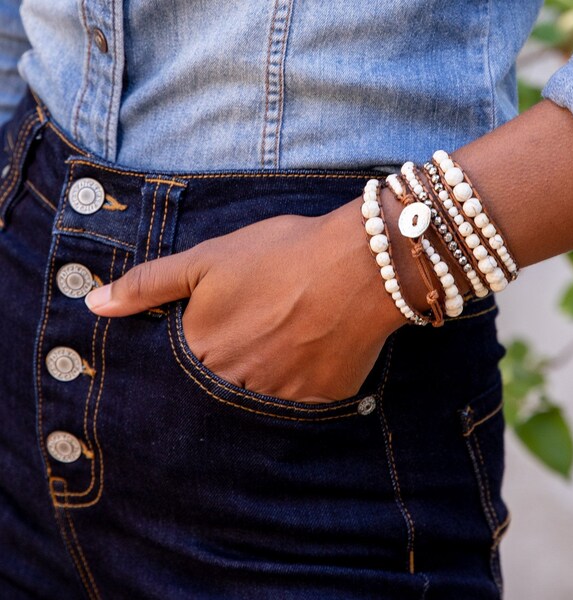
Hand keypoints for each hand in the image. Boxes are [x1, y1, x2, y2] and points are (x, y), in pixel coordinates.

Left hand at [84, 196, 408, 402]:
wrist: (359, 264)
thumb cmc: (281, 255)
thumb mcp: (207, 259)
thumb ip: (149, 284)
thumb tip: (94, 304)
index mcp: (202, 349)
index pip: (176, 372)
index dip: (193, 351)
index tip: (216, 334)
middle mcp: (235, 383)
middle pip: (216, 390)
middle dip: (228, 367)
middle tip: (254, 337)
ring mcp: (278, 398)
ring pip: (255, 402)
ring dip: (261, 379)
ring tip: (279, 346)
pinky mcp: (318, 402)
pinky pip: (297, 407)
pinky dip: (297, 387)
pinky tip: (307, 356)